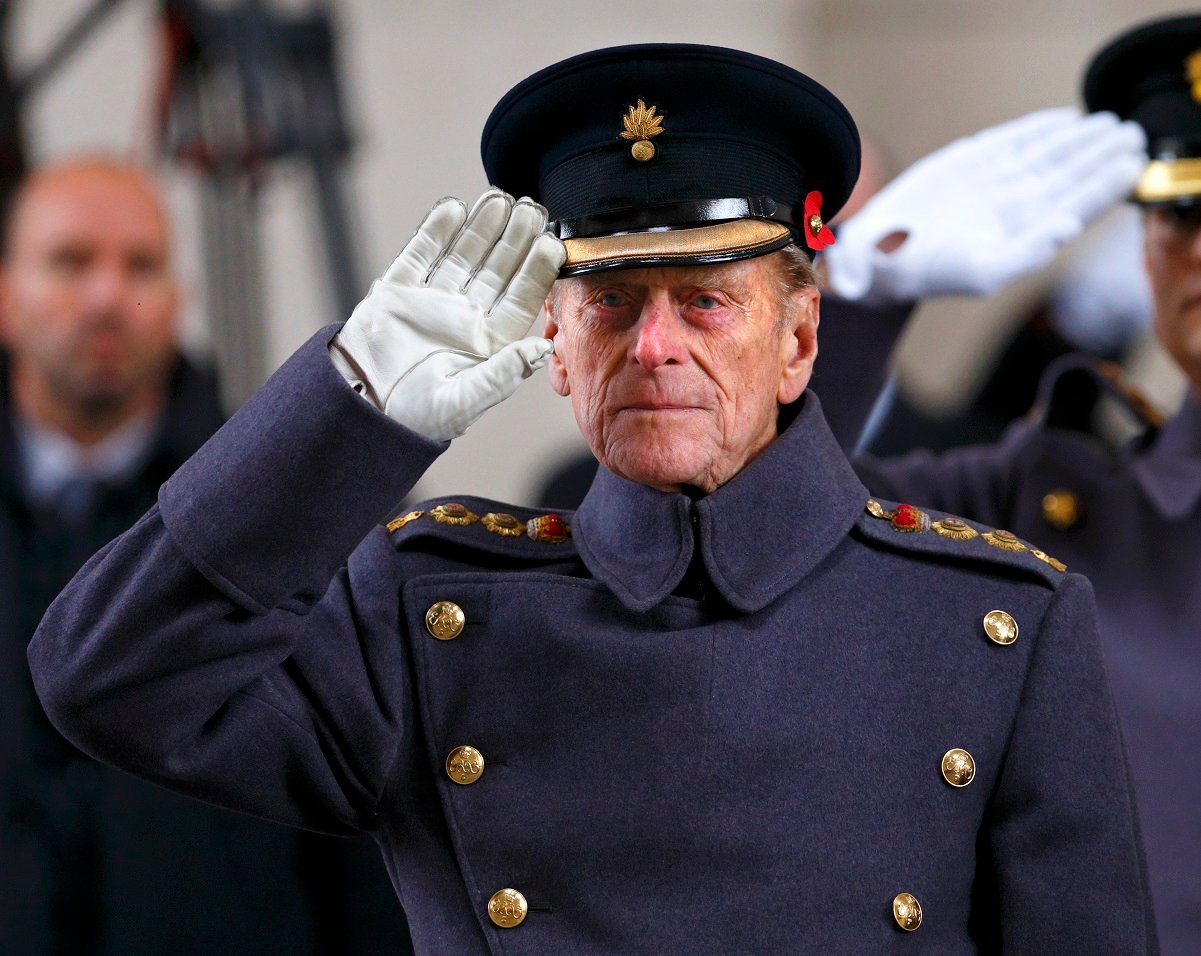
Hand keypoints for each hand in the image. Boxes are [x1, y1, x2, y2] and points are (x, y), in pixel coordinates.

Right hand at [331, 189, 565, 440]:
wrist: (359, 412)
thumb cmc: (414, 418)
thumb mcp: (463, 402)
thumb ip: (503, 374)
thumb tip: (543, 348)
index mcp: (489, 344)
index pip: (520, 298)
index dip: (536, 270)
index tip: (552, 242)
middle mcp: (466, 318)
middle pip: (497, 270)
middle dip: (514, 238)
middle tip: (532, 207)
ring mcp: (433, 302)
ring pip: (463, 256)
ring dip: (481, 228)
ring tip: (499, 198)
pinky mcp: (398, 292)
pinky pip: (420, 255)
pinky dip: (436, 232)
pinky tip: (454, 209)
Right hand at [823, 108, 1147, 302]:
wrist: (878, 257)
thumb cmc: (927, 274)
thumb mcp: (980, 271)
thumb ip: (1027, 253)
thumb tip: (1067, 228)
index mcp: (1024, 234)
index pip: (1077, 206)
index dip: (1106, 185)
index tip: (1131, 164)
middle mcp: (1013, 208)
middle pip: (1070, 176)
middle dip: (1101, 155)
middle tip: (1129, 135)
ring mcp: (993, 183)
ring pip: (1048, 155)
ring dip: (1080, 138)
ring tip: (1108, 123)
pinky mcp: (969, 163)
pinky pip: (1013, 140)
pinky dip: (1040, 127)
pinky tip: (1065, 118)